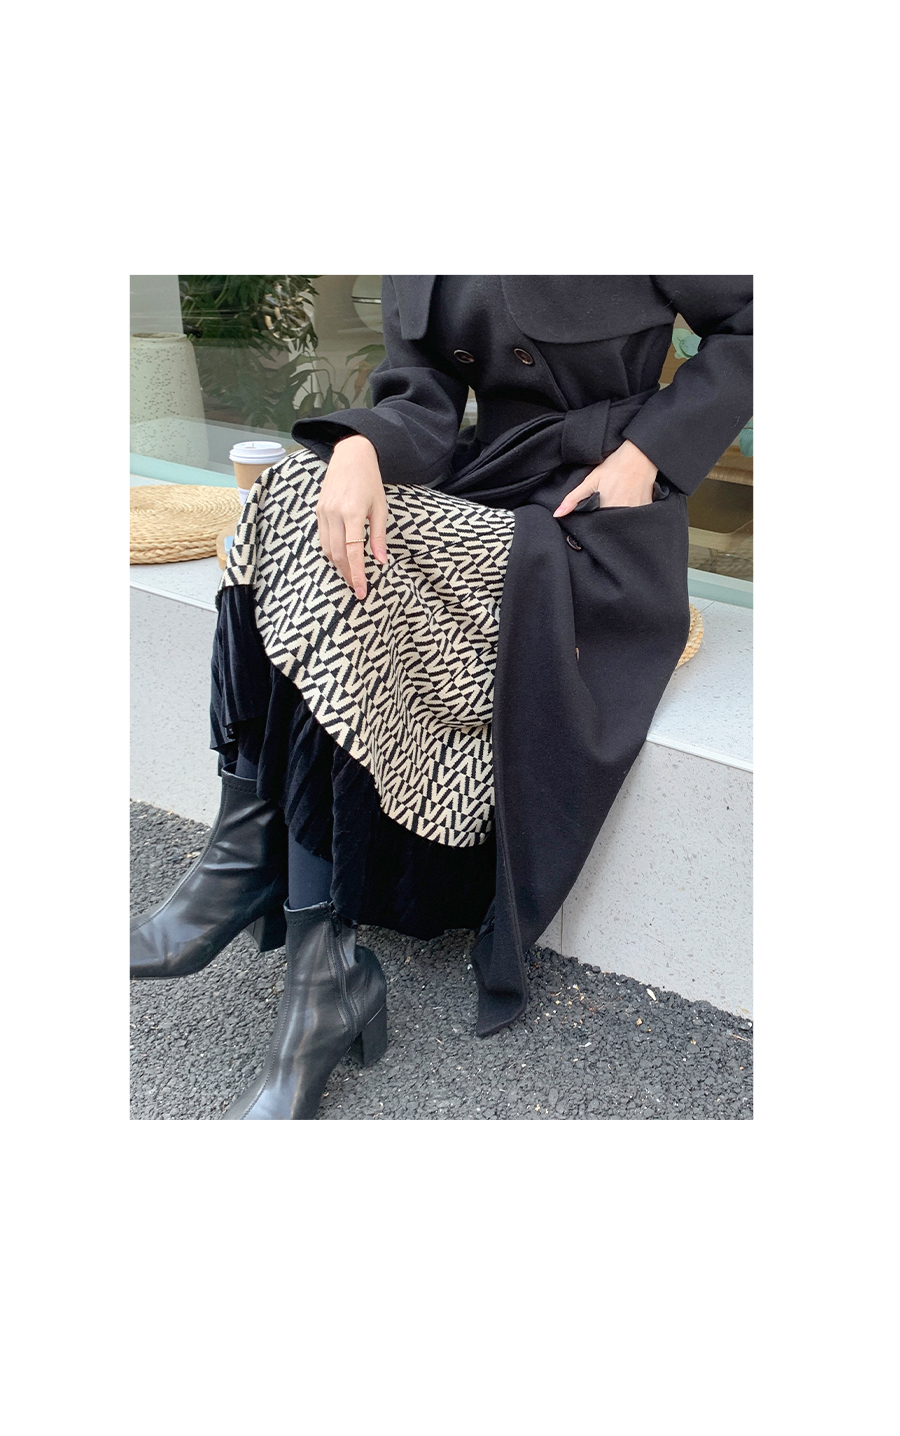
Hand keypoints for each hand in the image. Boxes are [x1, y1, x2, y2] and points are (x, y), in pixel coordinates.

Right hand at [316, 434, 388, 599]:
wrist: (351, 455)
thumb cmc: (370, 480)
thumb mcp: (380, 508)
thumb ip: (378, 536)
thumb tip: (381, 561)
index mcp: (353, 512)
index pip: (353, 552)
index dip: (357, 574)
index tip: (361, 591)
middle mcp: (334, 513)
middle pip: (338, 554)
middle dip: (348, 574)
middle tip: (358, 589)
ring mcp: (323, 512)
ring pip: (327, 549)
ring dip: (339, 565)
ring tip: (351, 576)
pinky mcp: (318, 510)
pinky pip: (322, 538)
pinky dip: (331, 552)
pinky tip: (341, 558)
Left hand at [552, 439, 657, 516]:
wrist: (640, 456)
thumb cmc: (615, 466)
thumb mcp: (590, 481)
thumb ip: (573, 499)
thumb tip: (557, 514)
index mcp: (606, 509)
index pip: (596, 525)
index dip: (593, 522)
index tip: (593, 514)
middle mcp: (622, 513)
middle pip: (609, 526)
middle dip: (605, 521)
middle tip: (608, 503)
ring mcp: (636, 512)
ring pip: (623, 523)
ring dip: (619, 518)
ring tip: (618, 500)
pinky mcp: (646, 509)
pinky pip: (637, 518)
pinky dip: (632, 515)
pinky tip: (630, 501)